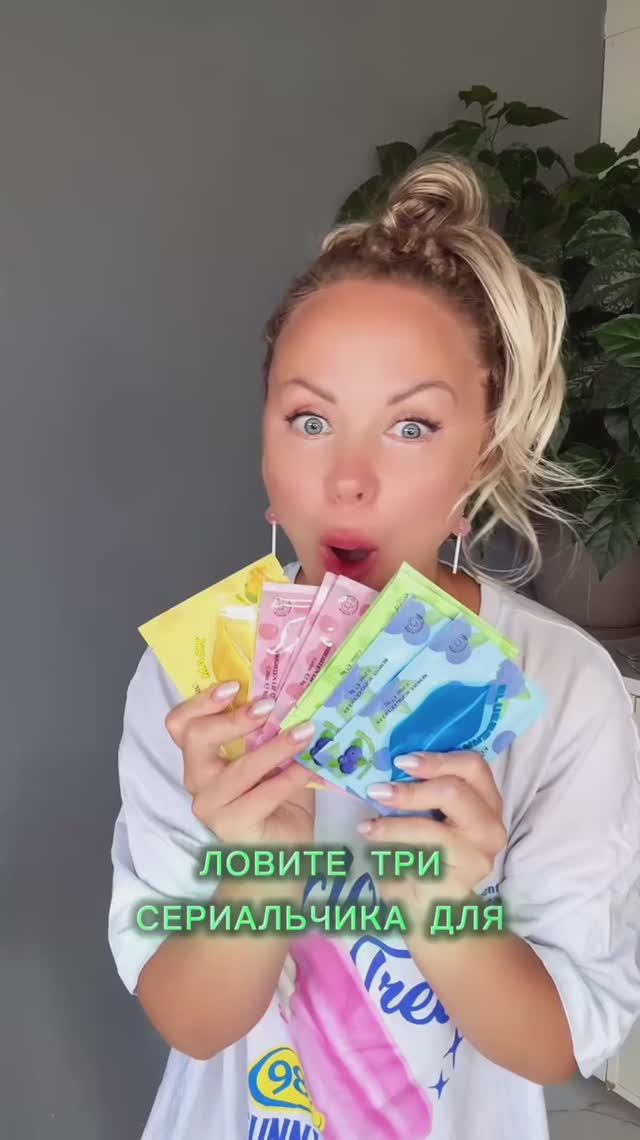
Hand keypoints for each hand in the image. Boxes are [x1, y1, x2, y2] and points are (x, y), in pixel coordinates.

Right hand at [165, 682, 317, 846]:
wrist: (283, 848)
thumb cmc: (276, 797)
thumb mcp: (271, 755)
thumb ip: (269, 729)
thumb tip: (294, 693)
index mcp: (200, 756)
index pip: (180, 724)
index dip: (201, 701)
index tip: (234, 686)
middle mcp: (197, 778)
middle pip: (196, 738)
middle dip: (234, 718)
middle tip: (269, 706)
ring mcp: (211, 805)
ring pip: (238, 769)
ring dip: (276, 747)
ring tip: (306, 732)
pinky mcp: (231, 827)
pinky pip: (264, 795)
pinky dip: (291, 777)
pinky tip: (310, 767)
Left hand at [358, 751, 506, 915]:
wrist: (435, 909)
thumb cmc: (428, 853)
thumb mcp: (430, 815)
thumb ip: (423, 789)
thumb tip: (386, 765)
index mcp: (486, 801)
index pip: (473, 765)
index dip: (436, 759)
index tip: (400, 762)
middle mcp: (490, 826)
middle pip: (454, 791)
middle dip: (410, 790)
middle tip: (378, 791)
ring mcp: (478, 856)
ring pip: (431, 828)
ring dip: (392, 826)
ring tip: (367, 827)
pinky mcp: (459, 882)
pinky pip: (417, 860)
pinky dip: (391, 853)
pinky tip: (375, 853)